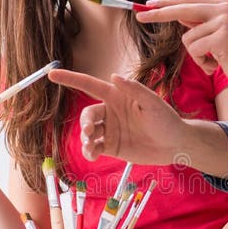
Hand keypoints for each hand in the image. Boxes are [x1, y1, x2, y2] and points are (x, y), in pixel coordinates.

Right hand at [47, 69, 187, 164]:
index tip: (52, 74)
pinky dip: (89, 151)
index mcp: (117, 97)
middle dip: (84, 123)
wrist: (175, 145)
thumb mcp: (152, 103)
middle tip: (89, 132)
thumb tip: (113, 76)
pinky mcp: (112, 147)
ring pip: (88, 133)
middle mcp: (110, 112)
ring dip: (85, 139)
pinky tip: (92, 154)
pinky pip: (94, 148)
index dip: (70, 79)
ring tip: (90, 146)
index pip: (89, 85)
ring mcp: (110, 130)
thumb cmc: (167, 120)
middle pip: (87, 115)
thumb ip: (134, 89)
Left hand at [137, 0, 227, 91]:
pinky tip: (218, 65)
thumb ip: (201, 24)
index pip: (188, 2)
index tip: (148, 5)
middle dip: (158, 14)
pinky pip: (195, 50)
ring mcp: (223, 21)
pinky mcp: (221, 37)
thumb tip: (177, 14)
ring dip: (197, 55)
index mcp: (222, 7)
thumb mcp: (218, 37)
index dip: (166, 4)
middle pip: (181, 9)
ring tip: (215, 61)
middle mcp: (223, 9)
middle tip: (138, 16)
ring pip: (188, 38)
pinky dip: (202, 62)